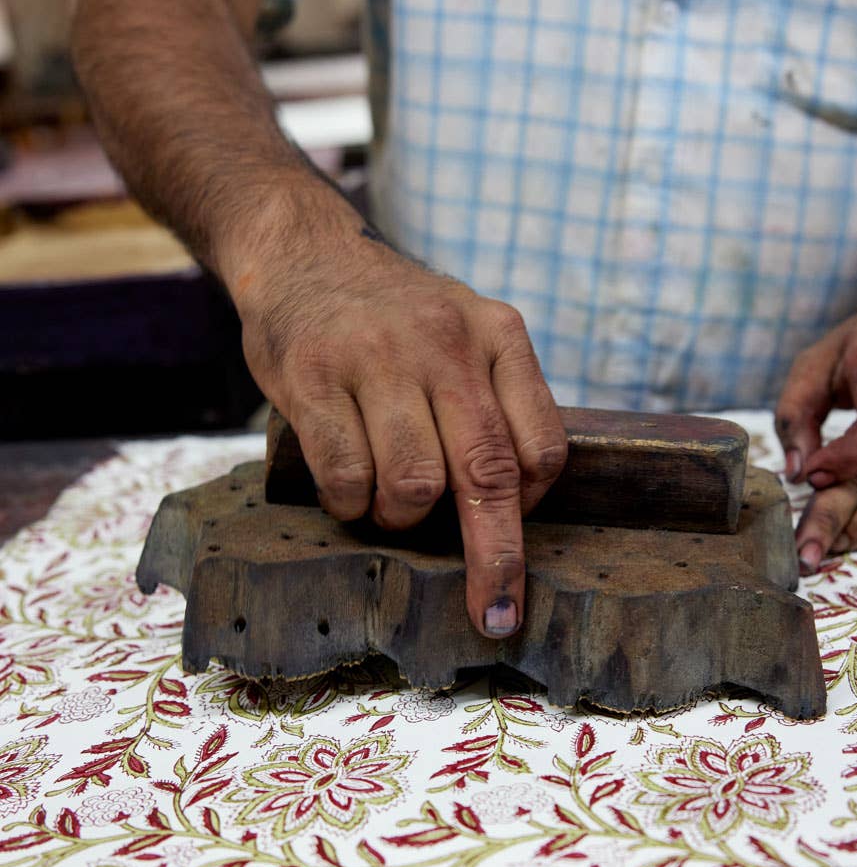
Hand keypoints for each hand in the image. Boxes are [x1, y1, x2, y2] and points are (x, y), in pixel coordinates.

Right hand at [230, 184, 566, 637]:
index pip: (541, 446)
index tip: (514, 540)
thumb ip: (497, 401)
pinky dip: (351, 506)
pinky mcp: (313, 376)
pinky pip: (347, 476)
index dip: (530, 510)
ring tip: (386, 504)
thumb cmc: (395, 318)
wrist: (305, 251)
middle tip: (494, 615)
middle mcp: (445, 342)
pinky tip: (349, 491)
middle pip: (487, 474)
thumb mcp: (467, 332)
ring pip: (414, 485)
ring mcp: (376, 357)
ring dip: (401, 519)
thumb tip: (518, 507)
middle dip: (496, 560)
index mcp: (498, 334)